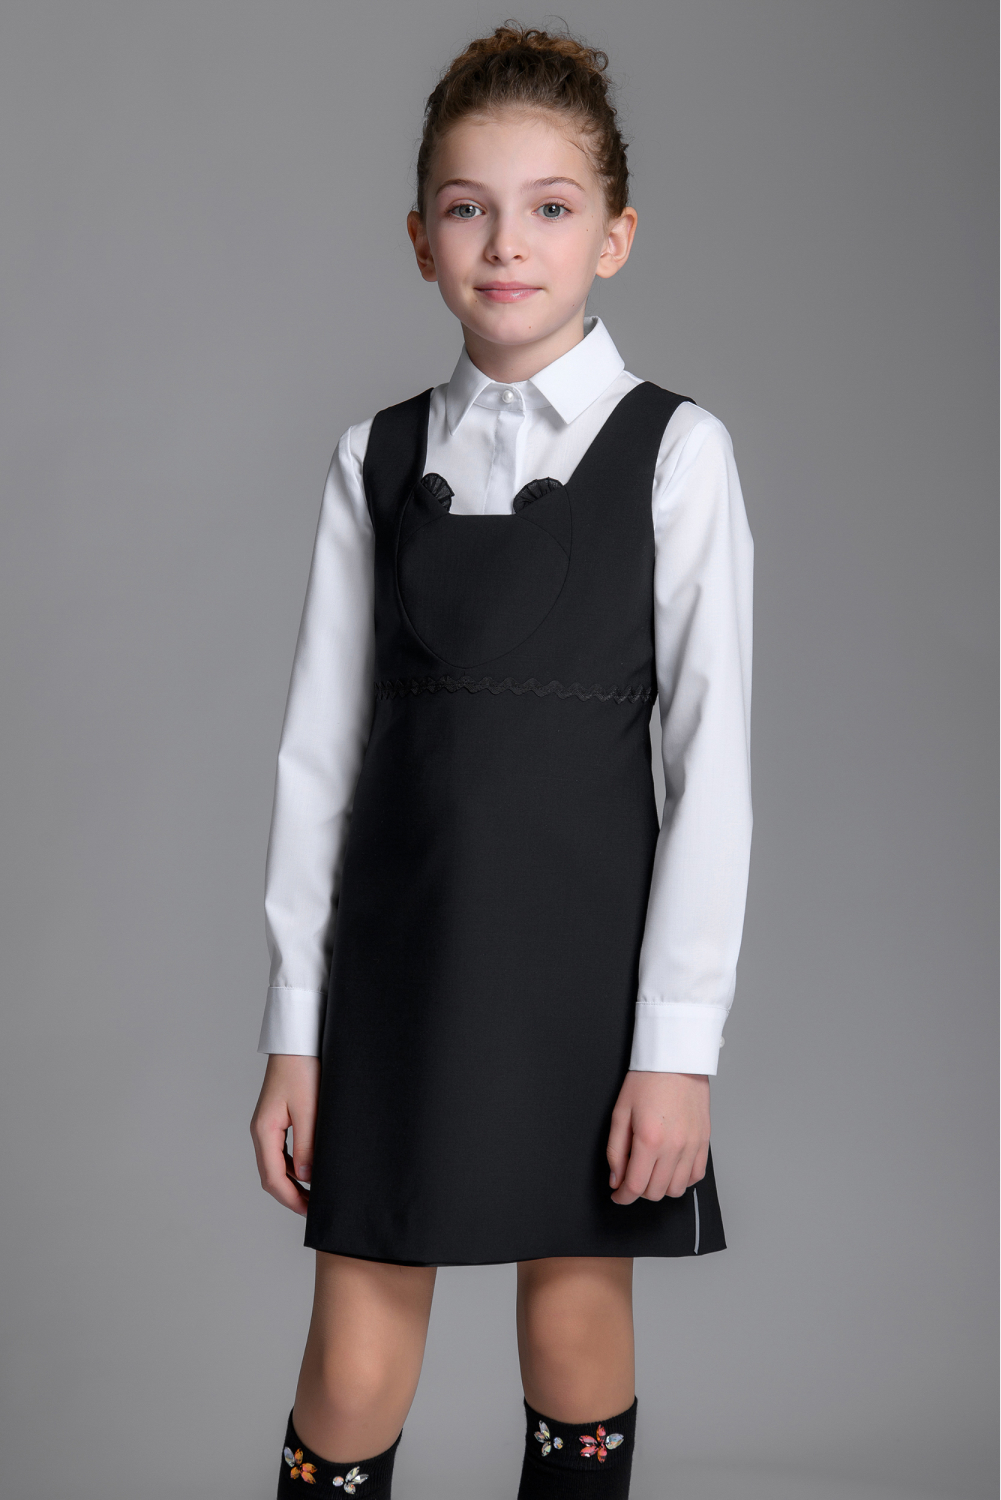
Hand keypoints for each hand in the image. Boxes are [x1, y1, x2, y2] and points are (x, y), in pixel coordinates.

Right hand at [250, 1053, 319, 1216]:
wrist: (298, 1042)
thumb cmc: (302, 1069)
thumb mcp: (309, 1109)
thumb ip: (308, 1145)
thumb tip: (306, 1178)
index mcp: (264, 1130)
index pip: (272, 1177)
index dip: (291, 1199)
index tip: (310, 1212)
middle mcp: (261, 1131)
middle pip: (271, 1175)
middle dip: (291, 1196)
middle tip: (314, 1210)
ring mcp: (268, 1125)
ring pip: (276, 1165)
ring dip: (292, 1183)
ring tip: (314, 1195)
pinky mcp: (277, 1119)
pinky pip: (282, 1152)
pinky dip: (294, 1167)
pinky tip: (310, 1171)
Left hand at [606, 1071, 709, 1204]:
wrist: (676, 1060)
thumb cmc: (647, 1080)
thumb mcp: (620, 1112)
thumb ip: (615, 1150)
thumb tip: (616, 1180)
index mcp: (649, 1139)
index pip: (635, 1186)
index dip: (623, 1197)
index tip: (618, 1195)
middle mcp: (674, 1147)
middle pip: (656, 1192)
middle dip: (639, 1192)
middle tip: (631, 1179)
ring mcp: (692, 1146)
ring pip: (677, 1189)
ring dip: (661, 1188)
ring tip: (651, 1172)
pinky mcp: (704, 1142)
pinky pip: (696, 1176)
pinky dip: (682, 1179)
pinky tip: (671, 1168)